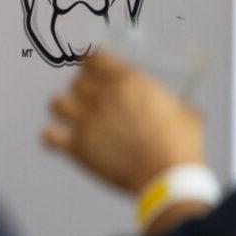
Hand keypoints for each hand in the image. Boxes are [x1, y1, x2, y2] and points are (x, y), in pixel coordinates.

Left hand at [42, 47, 203, 194]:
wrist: (167, 177)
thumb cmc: (182, 144)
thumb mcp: (187, 113)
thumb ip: (170, 103)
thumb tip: (170, 106)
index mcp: (128, 81)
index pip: (94, 58)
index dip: (90, 62)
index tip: (90, 66)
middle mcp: (102, 96)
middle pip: (77, 81)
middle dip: (84, 90)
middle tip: (93, 101)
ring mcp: (86, 120)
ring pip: (56, 103)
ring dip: (65, 109)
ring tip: (75, 118)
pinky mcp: (76, 146)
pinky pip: (48, 135)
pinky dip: (52, 138)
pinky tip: (61, 141)